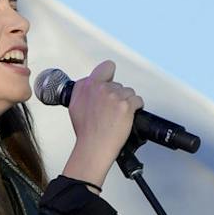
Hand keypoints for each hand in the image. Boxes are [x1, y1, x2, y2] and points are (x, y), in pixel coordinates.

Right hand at [59, 59, 143, 187]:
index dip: (110, 75)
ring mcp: (114, 96)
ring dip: (126, 102)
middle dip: (117, 95)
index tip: (110, 81)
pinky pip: (138, 101)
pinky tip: (127, 117)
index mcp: (86, 86)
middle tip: (111, 110)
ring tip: (118, 116)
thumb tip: (88, 86)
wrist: (94, 147)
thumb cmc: (86, 132)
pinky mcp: (126, 105)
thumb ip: (82, 92)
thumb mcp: (75, 107)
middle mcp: (100, 88)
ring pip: (129, 92)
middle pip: (118, 84)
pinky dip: (136, 108)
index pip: (106, 67)